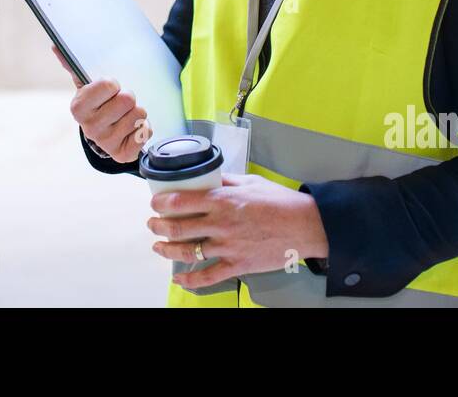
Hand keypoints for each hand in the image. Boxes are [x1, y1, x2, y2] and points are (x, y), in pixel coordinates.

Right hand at [61, 45, 151, 162]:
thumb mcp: (86, 84)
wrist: (105, 132)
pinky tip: (132, 128)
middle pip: (127, 99)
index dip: (112, 84)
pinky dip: (143, 127)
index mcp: (78, 107)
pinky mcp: (124, 154)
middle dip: (128, 97)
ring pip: (139, 113)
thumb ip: (73, 64)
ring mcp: (107, 143)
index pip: (108, 85)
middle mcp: (90, 128)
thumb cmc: (98, 102)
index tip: (109, 88)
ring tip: (126, 114)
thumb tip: (56, 45)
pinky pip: (146, 131)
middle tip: (119, 102)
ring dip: (137, 111)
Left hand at [147, 174, 328, 288]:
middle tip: (152, 224)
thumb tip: (208, 176)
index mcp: (223, 199)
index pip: (181, 201)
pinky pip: (207, 276)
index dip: (161, 203)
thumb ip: (225, 180)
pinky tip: (179, 278)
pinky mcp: (237, 265)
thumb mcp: (250, 181)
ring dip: (167, 249)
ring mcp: (228, 246)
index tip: (154, 203)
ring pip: (187, 252)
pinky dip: (190, 280)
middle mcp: (221, 224)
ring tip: (158, 245)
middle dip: (158, 226)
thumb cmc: (281, 202)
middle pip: (178, 228)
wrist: (306, 226)